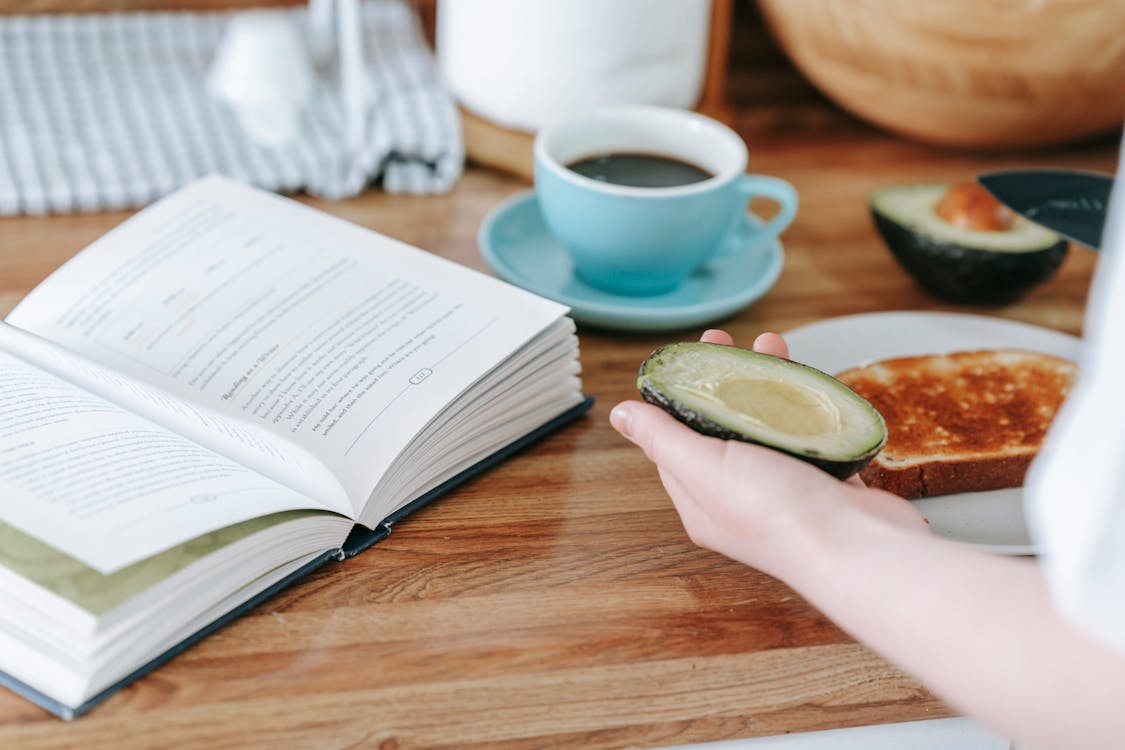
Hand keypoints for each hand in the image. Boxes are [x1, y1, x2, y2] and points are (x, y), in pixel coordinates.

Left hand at [610, 329, 926, 578]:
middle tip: (725, 340)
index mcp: (701, 500)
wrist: (862, 548)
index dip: (675, 397)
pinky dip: (804, 405)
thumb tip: (619, 414)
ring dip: (765, 383)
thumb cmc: (776, 513)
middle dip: (722, 380)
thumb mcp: (703, 466)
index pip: (674, 442)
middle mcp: (739, 497)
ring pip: (767, 425)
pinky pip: (808, 434)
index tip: (686, 357)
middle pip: (722, 426)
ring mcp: (785, 490)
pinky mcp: (826, 481)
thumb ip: (662, 438)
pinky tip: (807, 380)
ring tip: (772, 343)